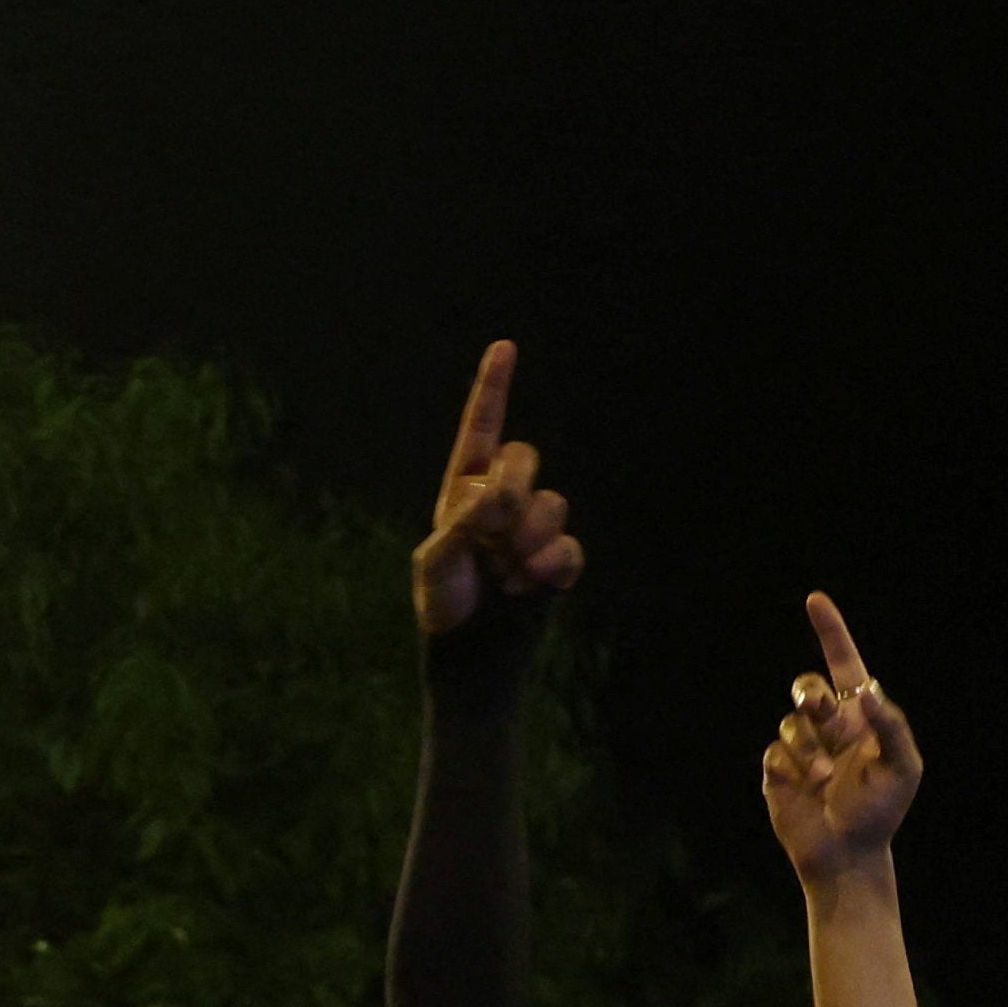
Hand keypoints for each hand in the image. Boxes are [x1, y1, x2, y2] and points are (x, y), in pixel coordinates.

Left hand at [408, 337, 582, 636]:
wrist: (472, 659)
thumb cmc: (443, 607)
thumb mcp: (437, 562)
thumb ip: (463, 523)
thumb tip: (499, 499)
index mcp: (463, 491)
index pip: (480, 431)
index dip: (493, 389)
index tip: (504, 347)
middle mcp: (501, 501)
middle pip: (524, 458)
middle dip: (512, 490)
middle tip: (493, 533)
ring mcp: (532, 529)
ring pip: (552, 503)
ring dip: (530, 539)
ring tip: (508, 575)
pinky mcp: (558, 562)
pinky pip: (570, 547)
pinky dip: (551, 568)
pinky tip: (530, 589)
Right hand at [763, 592, 923, 886]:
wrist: (848, 854)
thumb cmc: (880, 812)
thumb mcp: (903, 768)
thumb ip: (891, 726)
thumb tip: (867, 691)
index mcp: (859, 717)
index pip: (843, 663)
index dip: (830, 631)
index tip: (816, 600)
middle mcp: (828, 725)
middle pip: (807, 686)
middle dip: (811, 694)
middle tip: (822, 711)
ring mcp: (801, 747)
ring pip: (791, 722)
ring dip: (810, 748)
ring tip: (825, 778)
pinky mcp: (778, 770)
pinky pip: (776, 752)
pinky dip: (793, 767)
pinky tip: (807, 789)